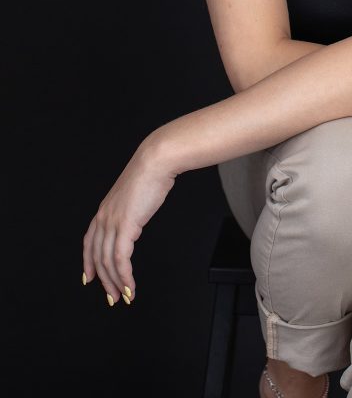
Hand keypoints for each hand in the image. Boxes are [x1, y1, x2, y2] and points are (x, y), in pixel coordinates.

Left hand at [82, 138, 175, 304]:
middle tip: (112, 296)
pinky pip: (121, 259)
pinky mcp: (125, 226)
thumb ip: (128, 210)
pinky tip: (130, 286)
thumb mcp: (133, 196)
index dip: (88, 263)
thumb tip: (133, 221)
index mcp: (104, 210)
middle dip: (104, 281)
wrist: (155, 162)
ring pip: (108, 262)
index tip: (89, 278)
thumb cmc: (149, 175)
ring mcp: (112, 222)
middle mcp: (104, 217)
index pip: (90, 242)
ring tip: (124, 296)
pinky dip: (125, 276)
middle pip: (97, 257)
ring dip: (116, 283)